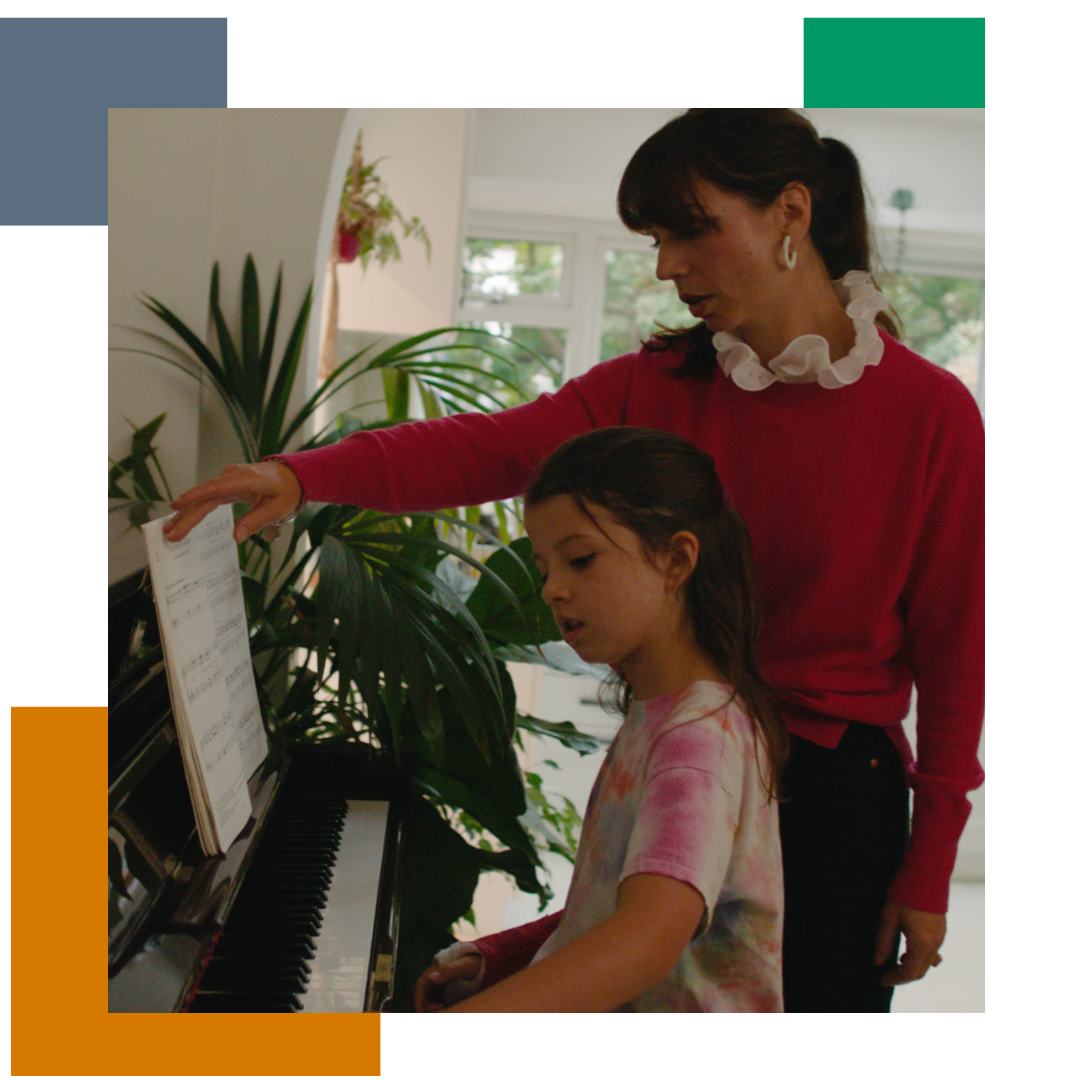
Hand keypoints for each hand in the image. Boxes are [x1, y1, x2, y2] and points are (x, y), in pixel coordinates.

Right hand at [162, 461, 302, 543]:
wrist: (292, 475)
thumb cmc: (286, 492)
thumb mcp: (277, 510)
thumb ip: (255, 521)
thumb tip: (236, 537)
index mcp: (244, 480)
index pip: (213, 489)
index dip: (193, 498)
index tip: (175, 507)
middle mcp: (231, 476)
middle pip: (204, 497)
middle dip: (185, 516)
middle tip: (170, 533)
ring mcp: (228, 477)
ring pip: (203, 496)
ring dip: (187, 513)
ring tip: (170, 529)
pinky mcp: (227, 482)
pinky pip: (208, 495)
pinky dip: (196, 507)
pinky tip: (184, 519)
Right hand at [414, 951, 482, 1011]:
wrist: (485, 963)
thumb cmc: (474, 963)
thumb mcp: (463, 966)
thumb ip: (449, 971)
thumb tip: (432, 978)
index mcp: (435, 970)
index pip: (421, 986)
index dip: (418, 999)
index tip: (420, 1012)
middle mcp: (436, 978)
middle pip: (424, 995)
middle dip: (426, 1006)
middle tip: (439, 1012)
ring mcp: (441, 985)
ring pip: (430, 1000)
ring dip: (432, 1009)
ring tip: (444, 1013)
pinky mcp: (447, 992)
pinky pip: (439, 1002)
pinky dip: (440, 1009)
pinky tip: (448, 1012)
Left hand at [874, 898, 945, 985]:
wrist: (925, 876)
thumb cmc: (904, 894)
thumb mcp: (888, 917)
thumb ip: (883, 941)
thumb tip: (877, 961)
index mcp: (921, 943)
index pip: (909, 973)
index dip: (895, 979)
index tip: (881, 978)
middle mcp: (934, 944)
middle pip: (920, 971)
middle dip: (903, 975)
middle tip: (887, 972)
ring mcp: (940, 938)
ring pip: (927, 962)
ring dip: (912, 965)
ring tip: (896, 958)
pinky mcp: (941, 931)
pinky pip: (932, 952)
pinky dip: (920, 956)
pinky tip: (907, 947)